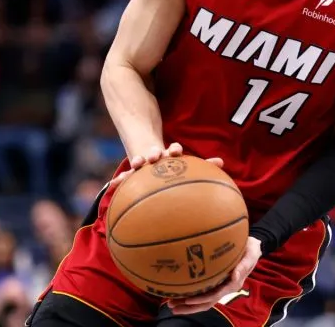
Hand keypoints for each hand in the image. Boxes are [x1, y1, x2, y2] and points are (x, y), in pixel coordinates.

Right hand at [108, 142, 223, 191]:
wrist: (150, 153)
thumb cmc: (173, 165)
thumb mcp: (186, 165)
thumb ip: (203, 165)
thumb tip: (222, 163)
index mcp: (169, 155)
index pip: (172, 150)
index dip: (174, 150)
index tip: (175, 151)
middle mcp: (155, 157)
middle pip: (154, 154)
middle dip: (153, 154)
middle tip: (153, 157)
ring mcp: (143, 164)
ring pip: (138, 163)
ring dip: (137, 163)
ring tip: (135, 165)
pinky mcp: (132, 172)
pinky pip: (125, 177)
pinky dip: (120, 180)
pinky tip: (113, 185)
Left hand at [168, 237, 261, 314]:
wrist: (252, 247)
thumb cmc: (250, 249)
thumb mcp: (251, 254)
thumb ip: (243, 265)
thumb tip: (235, 276)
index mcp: (233, 284)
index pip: (215, 295)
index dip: (201, 299)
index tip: (188, 300)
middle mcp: (225, 288)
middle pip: (206, 303)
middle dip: (189, 307)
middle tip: (172, 306)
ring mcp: (220, 286)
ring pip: (202, 300)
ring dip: (187, 304)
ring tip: (170, 304)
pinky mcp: (216, 282)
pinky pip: (202, 292)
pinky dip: (190, 295)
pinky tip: (178, 294)